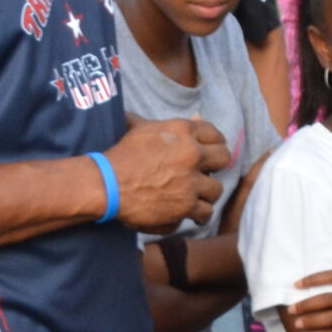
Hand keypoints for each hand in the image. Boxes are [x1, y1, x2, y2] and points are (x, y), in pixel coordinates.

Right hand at [108, 117, 228, 232]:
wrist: (107, 184)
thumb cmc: (121, 155)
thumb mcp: (141, 128)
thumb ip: (164, 123)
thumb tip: (191, 116)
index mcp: (183, 131)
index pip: (214, 134)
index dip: (215, 143)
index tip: (211, 151)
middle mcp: (192, 154)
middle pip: (224, 158)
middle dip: (217, 166)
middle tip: (208, 173)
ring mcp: (191, 181)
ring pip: (217, 189)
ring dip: (207, 193)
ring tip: (198, 196)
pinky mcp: (187, 205)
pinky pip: (206, 211)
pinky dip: (200, 214)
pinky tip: (195, 215)